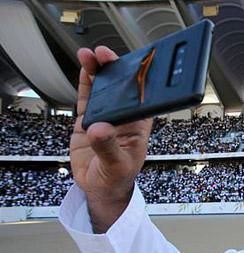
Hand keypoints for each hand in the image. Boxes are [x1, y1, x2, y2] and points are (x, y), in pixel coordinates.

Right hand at [71, 46, 152, 232]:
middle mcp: (124, 117)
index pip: (140, 97)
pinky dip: (85, 81)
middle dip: (114, 68)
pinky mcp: (90, 119)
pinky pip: (87, 96)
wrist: (100, 189)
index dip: (135, 80)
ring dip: (98, 70)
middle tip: (104, 55)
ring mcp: (106, 116)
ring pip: (103, 88)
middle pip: (121, 87)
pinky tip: (85, 67)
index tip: (130, 66)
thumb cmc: (117, 179)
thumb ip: (108, 147)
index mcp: (138, 125)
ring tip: (90, 55)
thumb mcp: (116, 165)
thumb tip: (100, 129)